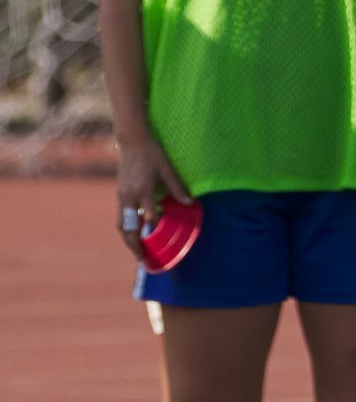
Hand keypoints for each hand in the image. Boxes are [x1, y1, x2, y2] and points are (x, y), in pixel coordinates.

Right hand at [113, 134, 188, 259]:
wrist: (132, 141)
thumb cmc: (152, 154)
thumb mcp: (167, 169)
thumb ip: (177, 188)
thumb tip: (190, 203)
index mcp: (142, 190)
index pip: (147, 214)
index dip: (152, 231)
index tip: (157, 244)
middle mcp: (129, 196)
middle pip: (127, 226)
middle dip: (133, 245)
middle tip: (142, 259)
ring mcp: (122, 196)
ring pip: (121, 223)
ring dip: (128, 239)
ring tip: (137, 253)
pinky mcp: (120, 195)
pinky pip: (121, 217)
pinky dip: (126, 229)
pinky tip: (135, 236)